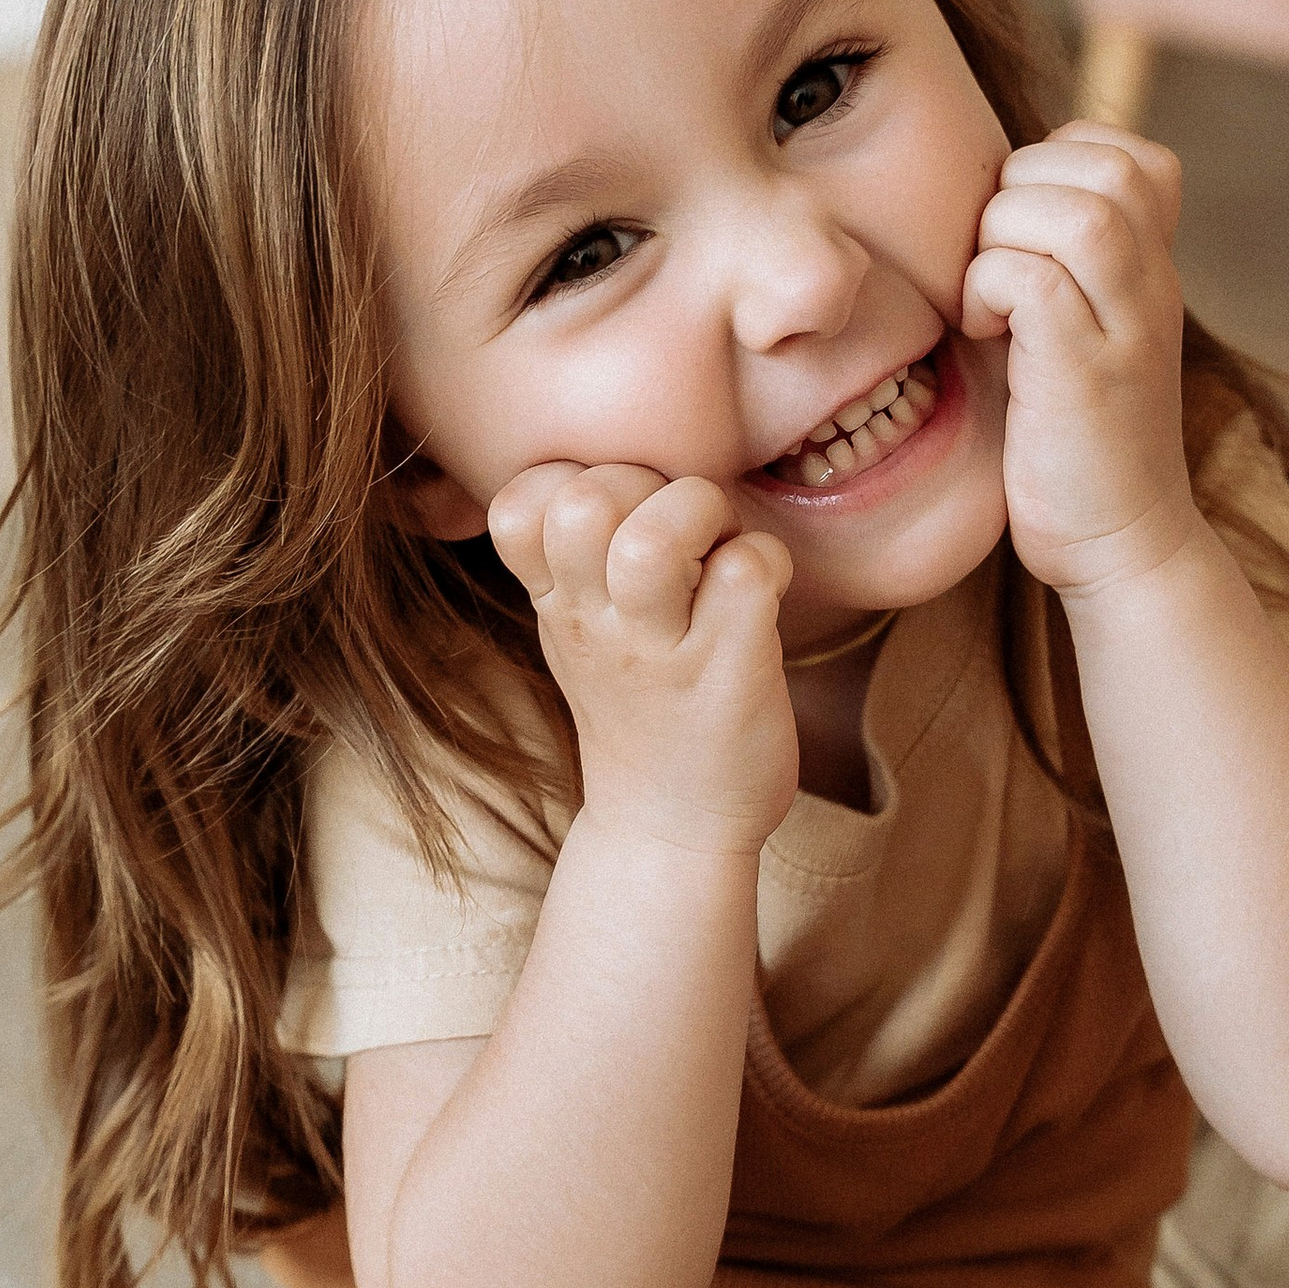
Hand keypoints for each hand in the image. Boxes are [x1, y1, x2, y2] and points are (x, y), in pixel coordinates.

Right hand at [488, 462, 796, 852]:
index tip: (618, 512)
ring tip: (720, 550)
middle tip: (686, 527)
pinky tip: (766, 589)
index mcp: (557, 604)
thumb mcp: (579, 630)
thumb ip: (577, 553)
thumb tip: (610, 461)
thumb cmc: (642, 706)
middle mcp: (598, 625)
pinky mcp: (731, 673)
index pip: (520, 505)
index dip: (573, 479)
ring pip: (657, 537)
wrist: (675, 826)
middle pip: (584, 504)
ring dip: (704, 514)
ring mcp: (663, 653)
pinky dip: (767, 559)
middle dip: (647, 483)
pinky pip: (748, 571)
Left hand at [960, 124, 1196, 596]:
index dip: (1060, 162)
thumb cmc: (1075, 444)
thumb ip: (1058, 266)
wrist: (1121, 547)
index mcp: (1153, 271)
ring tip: (989, 299)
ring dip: (1004, 238)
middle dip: (1024, 188)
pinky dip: (988, 290)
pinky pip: (1033, 279)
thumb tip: (986, 202)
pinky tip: (985, 334)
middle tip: (996, 258)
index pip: (1131, 154)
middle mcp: (1154, 289)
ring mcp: (1127, 331)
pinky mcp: (1087, 376)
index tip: (1024, 229)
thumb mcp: (1076, 333)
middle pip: (1108, 166)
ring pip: (1075, 214)